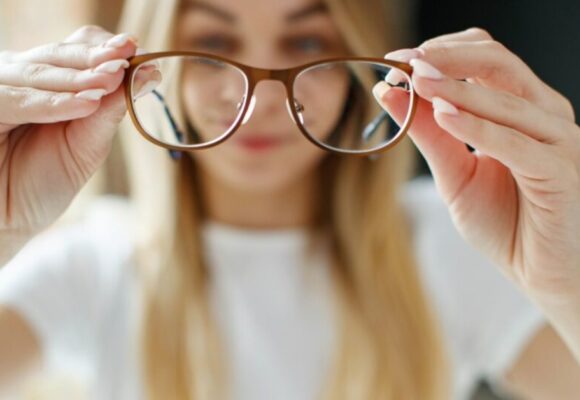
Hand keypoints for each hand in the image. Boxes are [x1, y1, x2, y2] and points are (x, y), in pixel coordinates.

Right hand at [0, 26, 137, 238]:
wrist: (8, 221)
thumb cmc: (44, 183)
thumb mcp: (87, 144)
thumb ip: (109, 110)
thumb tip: (147, 74)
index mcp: (45, 84)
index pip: (75, 50)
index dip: (104, 48)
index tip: (136, 51)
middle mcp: (18, 80)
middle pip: (57, 54)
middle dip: (95, 56)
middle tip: (127, 56)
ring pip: (38, 72)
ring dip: (79, 77)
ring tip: (113, 79)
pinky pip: (15, 99)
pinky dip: (53, 102)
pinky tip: (86, 104)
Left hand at [376, 28, 579, 304]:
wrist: (539, 274)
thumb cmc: (505, 224)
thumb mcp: (454, 174)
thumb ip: (429, 134)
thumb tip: (390, 93)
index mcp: (521, 111)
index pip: (485, 59)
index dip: (442, 53)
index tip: (398, 61)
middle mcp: (544, 116)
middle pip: (499, 64)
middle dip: (447, 59)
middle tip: (404, 63)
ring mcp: (559, 141)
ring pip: (506, 100)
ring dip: (456, 88)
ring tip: (415, 81)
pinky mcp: (562, 171)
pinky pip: (516, 144)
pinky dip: (478, 128)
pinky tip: (444, 116)